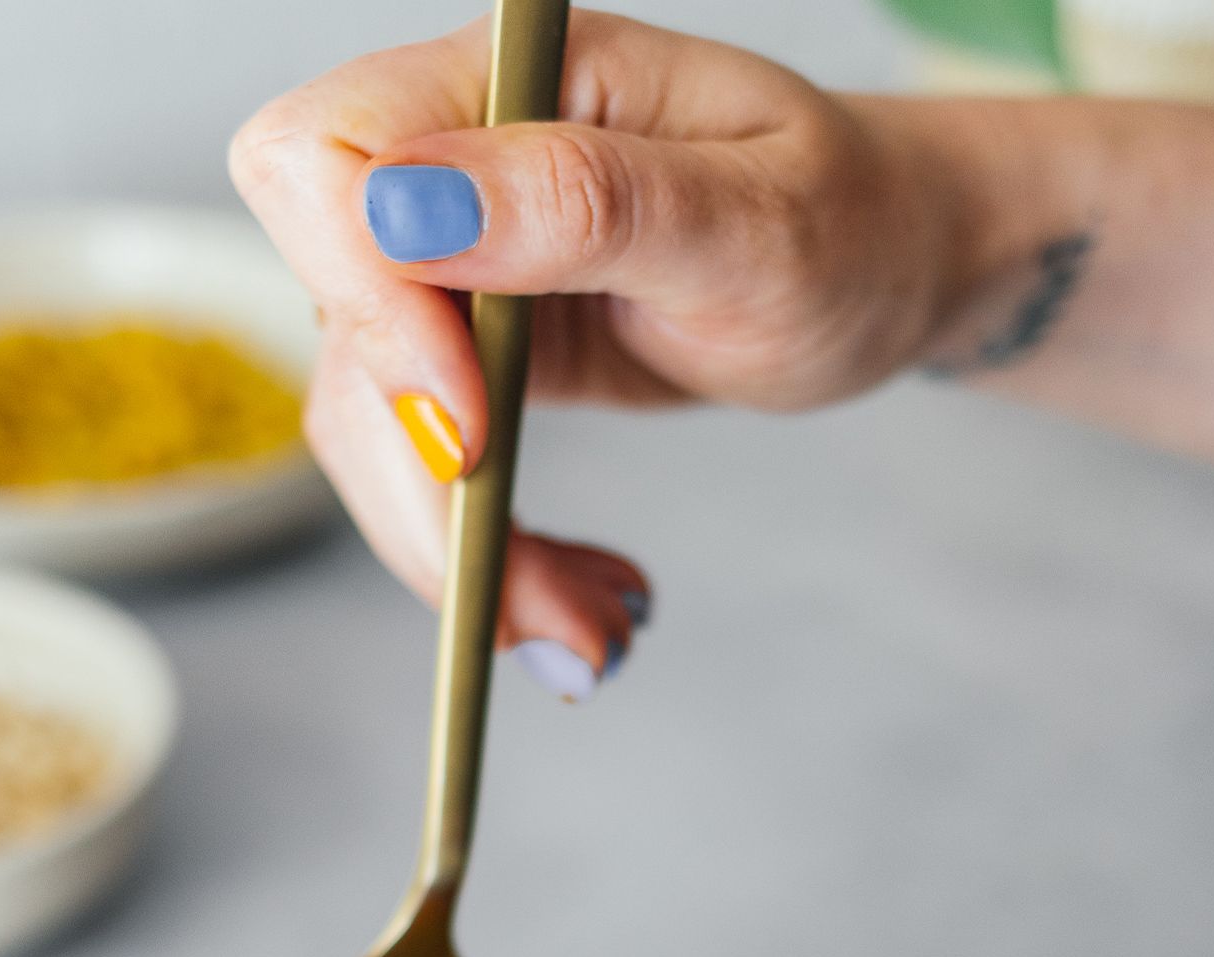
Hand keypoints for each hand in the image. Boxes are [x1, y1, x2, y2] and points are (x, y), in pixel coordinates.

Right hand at [227, 13, 970, 691]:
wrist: (888, 266)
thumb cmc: (854, 219)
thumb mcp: (756, 218)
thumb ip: (587, 199)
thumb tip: (408, 198)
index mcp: (515, 76)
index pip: (325, 158)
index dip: (365, 297)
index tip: (469, 419)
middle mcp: (454, 150)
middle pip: (328, 312)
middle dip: (413, 474)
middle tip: (531, 595)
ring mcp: (443, 251)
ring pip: (359, 413)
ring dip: (448, 541)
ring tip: (577, 622)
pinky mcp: (451, 339)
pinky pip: (404, 454)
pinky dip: (471, 545)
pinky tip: (562, 589)